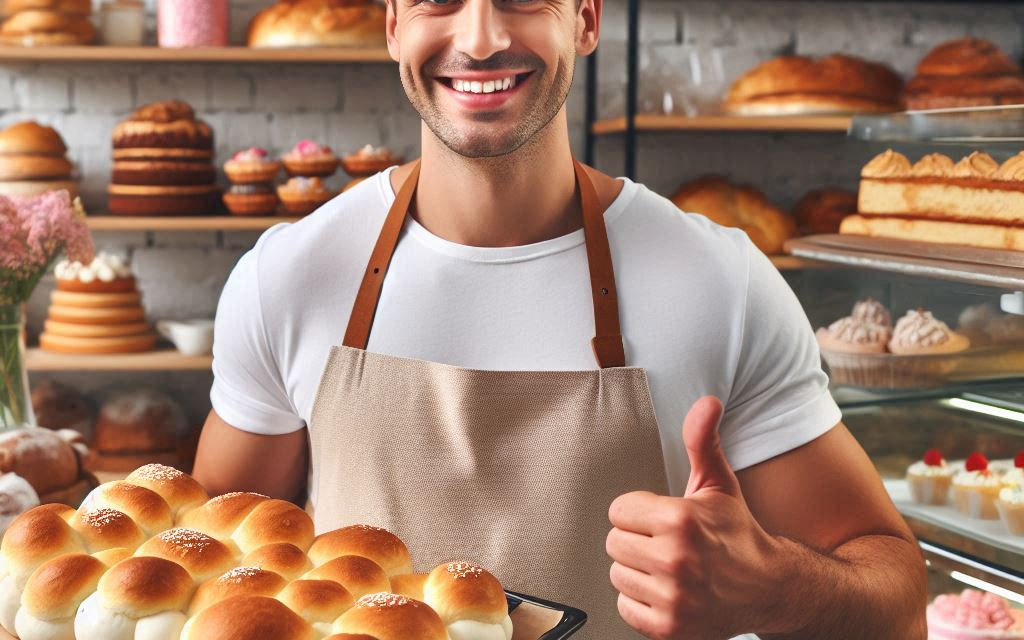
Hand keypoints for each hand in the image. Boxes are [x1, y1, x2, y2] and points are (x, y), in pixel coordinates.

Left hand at [606, 396, 783, 639]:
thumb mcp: (718, 482)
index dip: (640, 512)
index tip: (664, 519)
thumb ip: (703, 440)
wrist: (768, 587)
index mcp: (680, 519)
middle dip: (637, 540)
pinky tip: (667, 591)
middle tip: (667, 544)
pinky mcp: (668, 627)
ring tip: (669, 567)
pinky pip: (625, 606)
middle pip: (614, 542)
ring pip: (617, 573)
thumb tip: (707, 402)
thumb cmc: (736, 533)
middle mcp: (675, 559)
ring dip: (638, 571)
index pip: (619, 510)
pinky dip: (641, 601)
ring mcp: (672, 597)